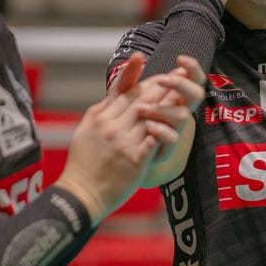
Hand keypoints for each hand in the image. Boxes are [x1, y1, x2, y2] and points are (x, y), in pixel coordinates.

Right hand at [56, 53, 203, 222]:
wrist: (81, 192)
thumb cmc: (83, 163)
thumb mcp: (85, 129)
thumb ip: (101, 111)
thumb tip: (113, 95)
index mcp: (100, 117)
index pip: (127, 93)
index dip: (147, 81)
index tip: (163, 73)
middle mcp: (111, 127)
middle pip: (141, 101)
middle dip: (162, 87)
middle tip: (180, 76)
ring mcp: (123, 143)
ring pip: (149, 118)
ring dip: (168, 105)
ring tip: (184, 95)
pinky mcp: (133, 161)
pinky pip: (152, 143)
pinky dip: (163, 132)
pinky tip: (178, 124)